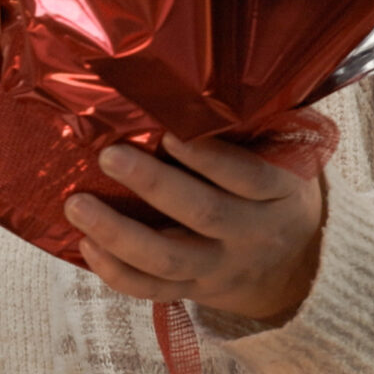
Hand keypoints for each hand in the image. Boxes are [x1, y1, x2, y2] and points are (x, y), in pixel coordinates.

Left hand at [67, 134, 325, 325]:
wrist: (297, 268)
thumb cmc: (274, 192)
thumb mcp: (284, 160)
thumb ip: (252, 130)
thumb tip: (197, 82)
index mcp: (277, 194)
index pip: (248, 177)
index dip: (209, 158)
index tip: (170, 131)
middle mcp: (250, 234)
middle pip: (202, 214)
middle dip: (153, 185)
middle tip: (108, 156)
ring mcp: (220, 268)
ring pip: (168, 260)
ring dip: (118, 234)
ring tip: (77, 205)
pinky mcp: (194, 291)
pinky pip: (152, 290)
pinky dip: (116, 272)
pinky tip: (86, 244)